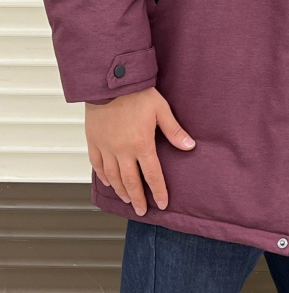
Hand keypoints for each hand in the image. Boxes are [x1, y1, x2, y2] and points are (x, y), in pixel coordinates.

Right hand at [85, 86, 195, 215]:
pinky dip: (102, 175)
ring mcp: (106, 147)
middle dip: (137, 199)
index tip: (162, 204)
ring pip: (112, 176)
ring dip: (120, 190)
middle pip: (131, 182)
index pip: (152, 175)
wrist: (110, 81)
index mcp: (142, 144)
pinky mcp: (93, 140)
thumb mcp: (161, 109)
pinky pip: (97, 163)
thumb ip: (174, 131)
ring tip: (126, 199)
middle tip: (141, 211)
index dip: (158, 191)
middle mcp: (122, 151)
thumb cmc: (137, 93)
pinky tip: (108, 182)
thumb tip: (190, 146)